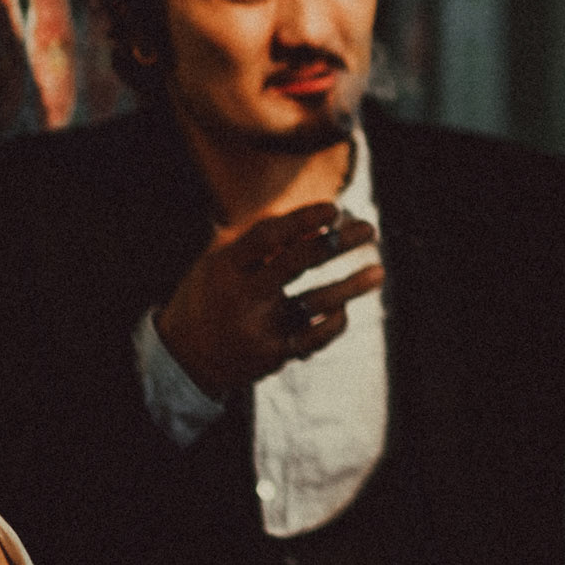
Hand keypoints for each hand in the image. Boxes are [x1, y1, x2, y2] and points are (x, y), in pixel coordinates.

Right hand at [155, 203, 382, 399]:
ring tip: (378, 272)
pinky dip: (333, 321)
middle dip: (337, 243)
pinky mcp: (273, 355)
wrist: (186, 357)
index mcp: (225, 266)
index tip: (334, 208)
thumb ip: (261, 242)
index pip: (268, 235)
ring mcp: (258, 328)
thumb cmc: (214, 294)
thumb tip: (316, 221)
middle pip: (296, 263)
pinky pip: (315, 337)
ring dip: (351, 286)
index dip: (302, 219)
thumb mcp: (222, 262)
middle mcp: (241, 296)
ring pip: (315, 302)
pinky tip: (345, 308)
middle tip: (369, 229)